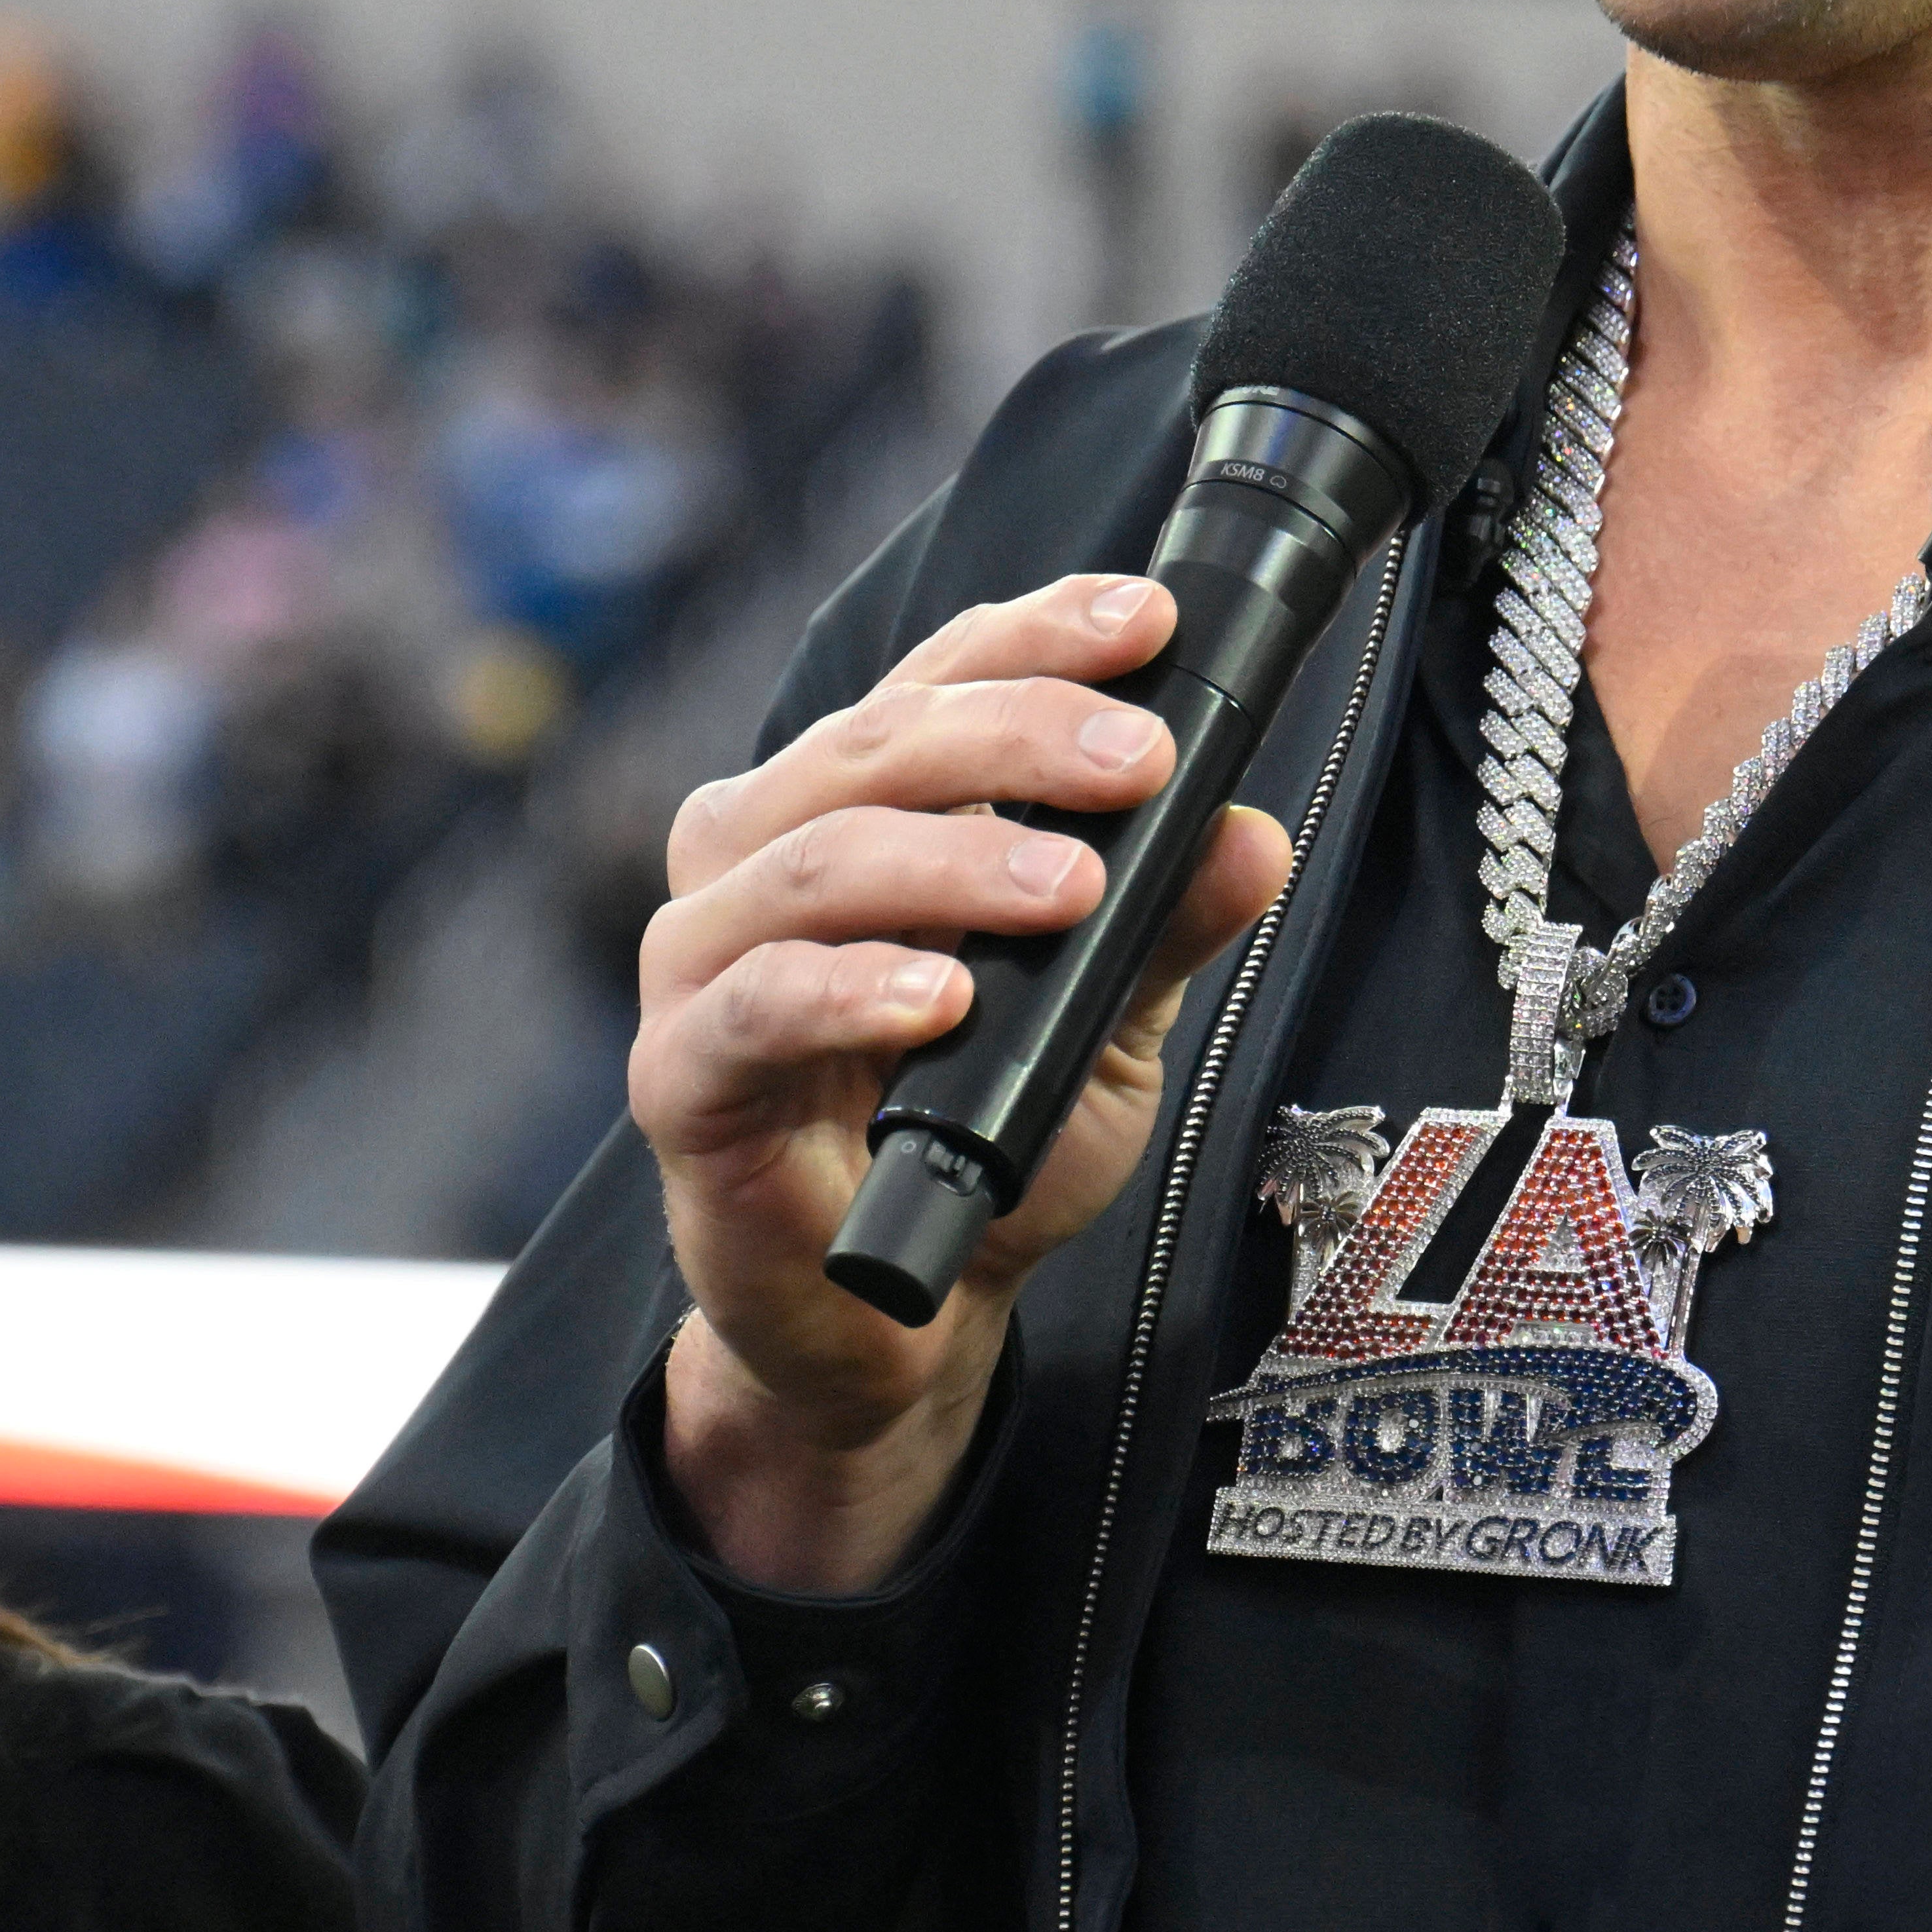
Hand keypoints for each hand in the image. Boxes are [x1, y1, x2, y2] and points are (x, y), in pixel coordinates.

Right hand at [630, 572, 1294, 1592]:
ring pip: (816, 859)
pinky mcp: (681, 1076)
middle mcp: (758, 855)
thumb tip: (1251, 833)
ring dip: (953, 859)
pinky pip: (753, 1006)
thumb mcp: (1104, 1027)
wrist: (889, 1313)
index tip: (1149, 619)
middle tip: (1142, 763)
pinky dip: (849, 990)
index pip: (936, 679)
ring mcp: (703, 960)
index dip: (1037, 634)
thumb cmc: (974, 1138)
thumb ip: (1161, 927)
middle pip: (879, 746)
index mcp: (849, 805)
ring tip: (1068, 889)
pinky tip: (939, 996)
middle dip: (1021, 736)